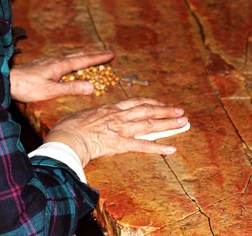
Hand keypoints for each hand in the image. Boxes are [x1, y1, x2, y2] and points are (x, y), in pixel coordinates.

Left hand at [10, 50, 114, 102]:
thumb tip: (92, 87)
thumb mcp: (51, 90)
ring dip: (83, 56)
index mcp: (60, 65)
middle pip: (78, 55)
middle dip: (93, 55)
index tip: (111, 54)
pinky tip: (67, 63)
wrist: (6, 81)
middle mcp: (56, 60)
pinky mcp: (42, 65)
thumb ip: (71, 88)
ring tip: (91, 56)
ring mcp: (48, 61)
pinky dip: (72, 60)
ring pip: (70, 57)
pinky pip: (62, 60)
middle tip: (106, 53)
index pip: (84, 60)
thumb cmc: (27, 87)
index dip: (98, 58)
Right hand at [44, 98, 187, 166]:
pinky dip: (158, 148)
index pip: (135, 102)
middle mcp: (119, 116)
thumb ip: (90, 116)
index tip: (160, 103)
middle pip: (147, 111)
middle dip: (165, 110)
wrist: (67, 137)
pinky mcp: (120, 144)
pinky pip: (143, 146)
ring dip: (168, 124)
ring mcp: (121, 129)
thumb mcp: (80, 116)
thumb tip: (88, 117)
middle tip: (180, 111)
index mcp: (110, 109)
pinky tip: (171, 149)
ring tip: (183, 123)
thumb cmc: (68, 127)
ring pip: (150, 124)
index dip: (150, 102)